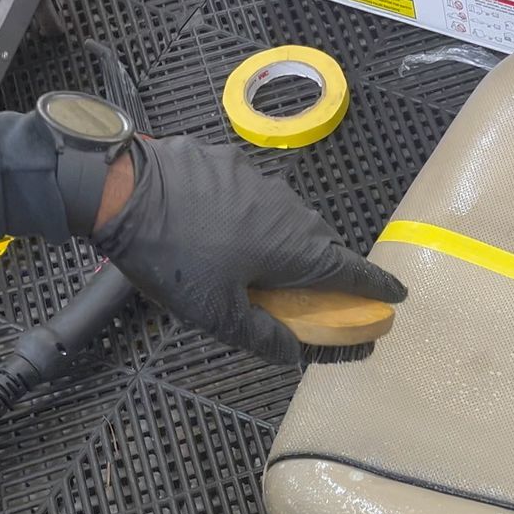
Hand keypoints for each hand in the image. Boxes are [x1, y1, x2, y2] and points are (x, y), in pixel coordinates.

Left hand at [91, 136, 406, 364]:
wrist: (117, 187)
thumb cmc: (171, 255)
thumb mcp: (214, 314)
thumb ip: (260, 336)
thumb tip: (292, 353)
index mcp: (292, 246)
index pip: (348, 269)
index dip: (374, 285)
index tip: (396, 293)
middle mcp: (284, 206)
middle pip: (318, 238)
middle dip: (323, 263)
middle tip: (312, 287)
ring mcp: (252, 177)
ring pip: (283, 211)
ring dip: (281, 235)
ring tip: (257, 257)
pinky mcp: (220, 159)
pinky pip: (247, 190)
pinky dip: (244, 211)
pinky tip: (216, 223)